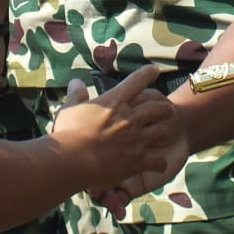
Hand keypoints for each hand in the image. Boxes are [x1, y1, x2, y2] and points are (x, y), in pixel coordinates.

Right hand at [52, 67, 184, 214]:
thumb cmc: (68, 133)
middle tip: (165, 110)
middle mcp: (130, 117)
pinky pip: (159, 161)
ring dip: (164, 132)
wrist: (71, 161)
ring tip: (164, 134)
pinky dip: (160, 162)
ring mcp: (136, 139)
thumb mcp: (70, 108)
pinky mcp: (137, 160)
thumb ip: (76, 94)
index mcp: (115, 101)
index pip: (137, 81)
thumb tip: (76, 82)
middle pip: (159, 108)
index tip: (154, 70)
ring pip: (164, 131)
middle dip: (164, 108)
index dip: (148, 73)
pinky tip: (158, 163)